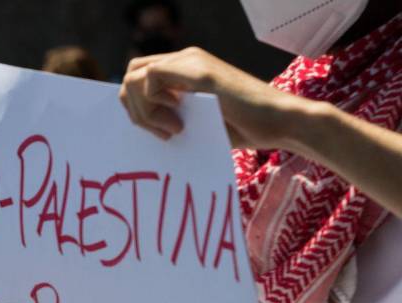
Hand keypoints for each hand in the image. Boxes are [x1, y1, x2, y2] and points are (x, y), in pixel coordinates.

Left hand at [119, 47, 312, 148]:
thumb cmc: (242, 127)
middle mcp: (186, 59)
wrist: (279, 123)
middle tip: (160, 134)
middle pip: (131, 75)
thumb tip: (137, 122)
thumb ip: (169, 113)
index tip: (156, 133)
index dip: (135, 107)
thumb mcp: (195, 120)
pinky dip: (152, 104)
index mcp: (184, 69)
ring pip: (135, 76)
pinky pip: (150, 77)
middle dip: (134, 109)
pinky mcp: (200, 71)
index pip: (137, 78)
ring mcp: (192, 62)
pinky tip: (177, 122)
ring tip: (172, 131)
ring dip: (143, 110)